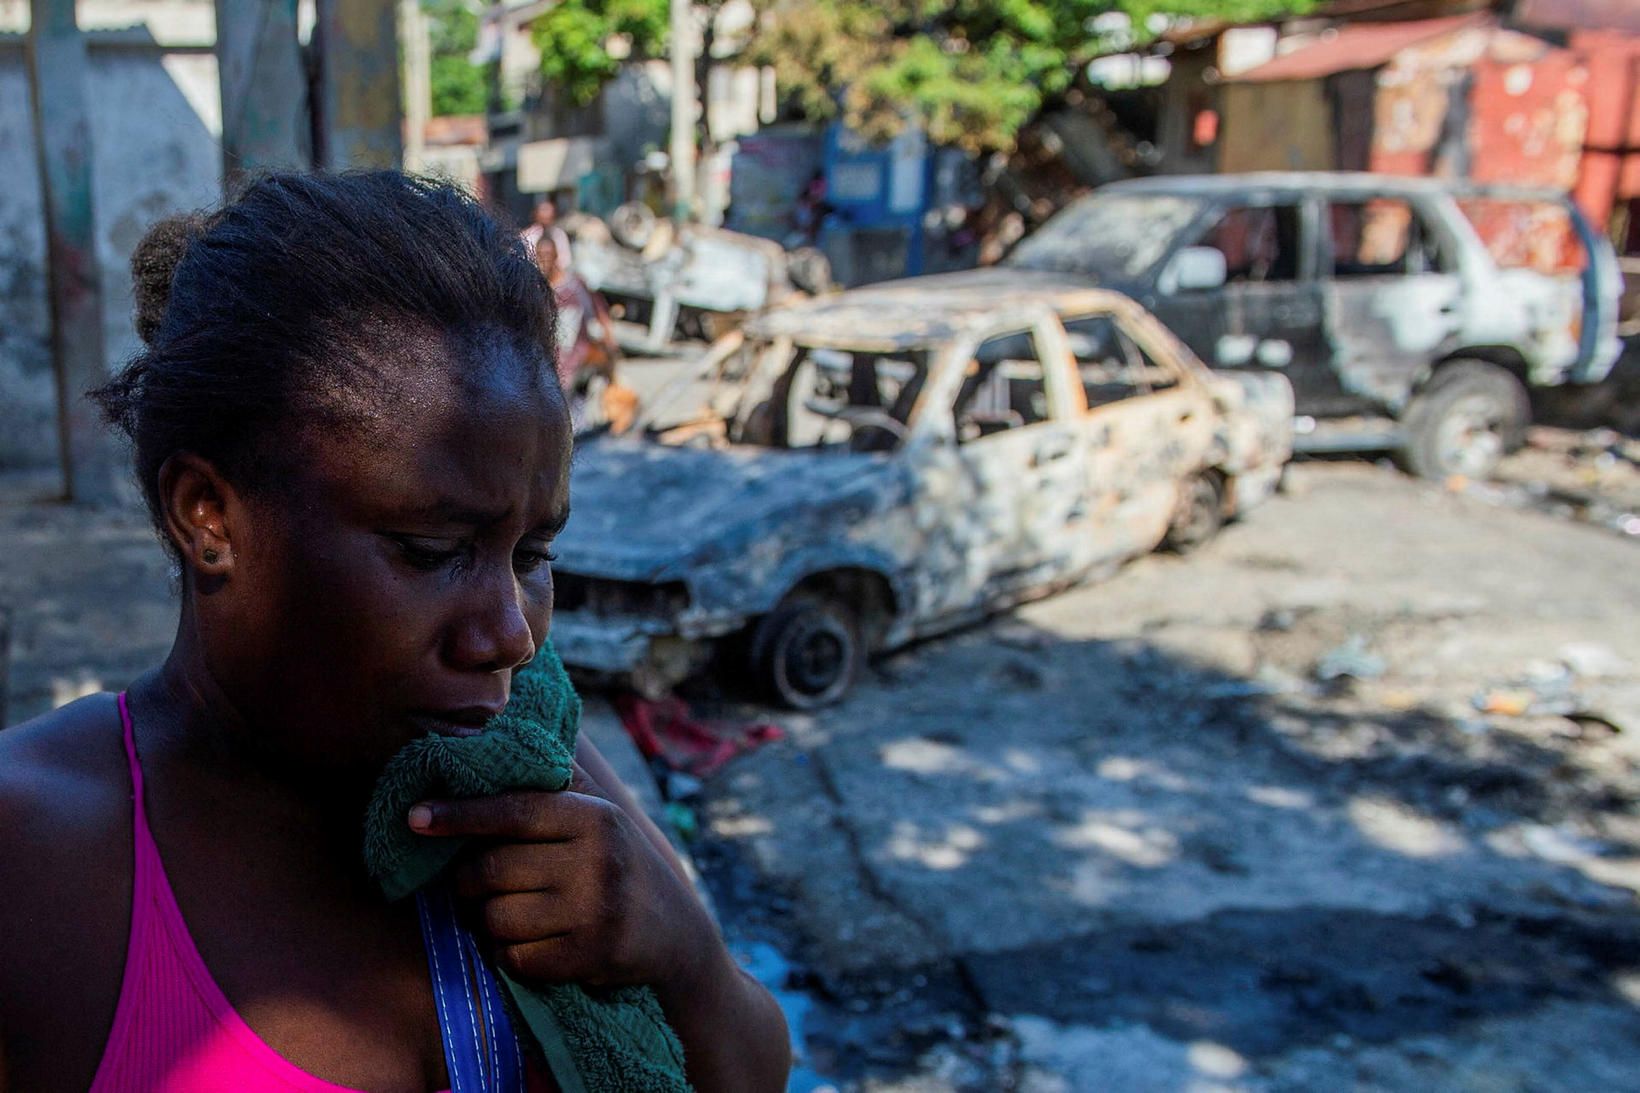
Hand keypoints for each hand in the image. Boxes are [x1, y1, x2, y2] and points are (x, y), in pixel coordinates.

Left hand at [408, 766, 717, 990]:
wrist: (673, 929)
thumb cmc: (615, 859)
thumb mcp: (597, 810)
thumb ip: (551, 777)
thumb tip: (485, 734)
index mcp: (593, 816)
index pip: (513, 811)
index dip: (460, 814)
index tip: (414, 817)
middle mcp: (596, 860)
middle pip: (491, 870)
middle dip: (468, 881)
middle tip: (477, 882)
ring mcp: (594, 910)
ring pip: (495, 918)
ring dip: (487, 921)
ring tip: (510, 911)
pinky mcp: (588, 956)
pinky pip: (513, 958)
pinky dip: (507, 954)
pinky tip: (529, 941)